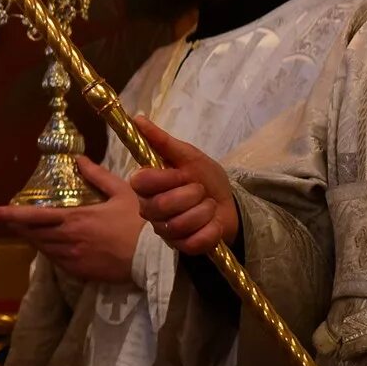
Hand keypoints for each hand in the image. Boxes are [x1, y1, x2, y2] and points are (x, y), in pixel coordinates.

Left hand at [0, 156, 143, 283]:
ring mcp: (73, 258)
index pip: (35, 217)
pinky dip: (50, 253)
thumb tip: (79, 160)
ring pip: (44, 249)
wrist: (153, 256)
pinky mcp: (81, 272)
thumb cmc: (138, 222)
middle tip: (9, 221)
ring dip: (34, 240)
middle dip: (20, 228)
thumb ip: (97, 176)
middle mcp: (69, 240)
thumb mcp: (121, 192)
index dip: (13, 216)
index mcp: (76, 219)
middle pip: (34, 235)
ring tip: (28, 232)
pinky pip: (57, 262)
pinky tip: (51, 247)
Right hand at [128, 116, 240, 254]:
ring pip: (179, 224)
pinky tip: (213, 225)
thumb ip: (162, 140)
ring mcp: (165, 230)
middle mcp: (150, 209)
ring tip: (209, 206)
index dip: (165, 179)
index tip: (181, 174)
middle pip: (161, 206)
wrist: (230, 203)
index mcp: (147, 186)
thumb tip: (137, 118)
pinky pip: (193, 242)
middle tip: (200, 191)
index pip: (140, 182)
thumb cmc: (205, 178)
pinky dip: (211, 232)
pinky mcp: (182, 247)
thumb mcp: (188, 156)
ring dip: (204, 212)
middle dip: (191, 195)